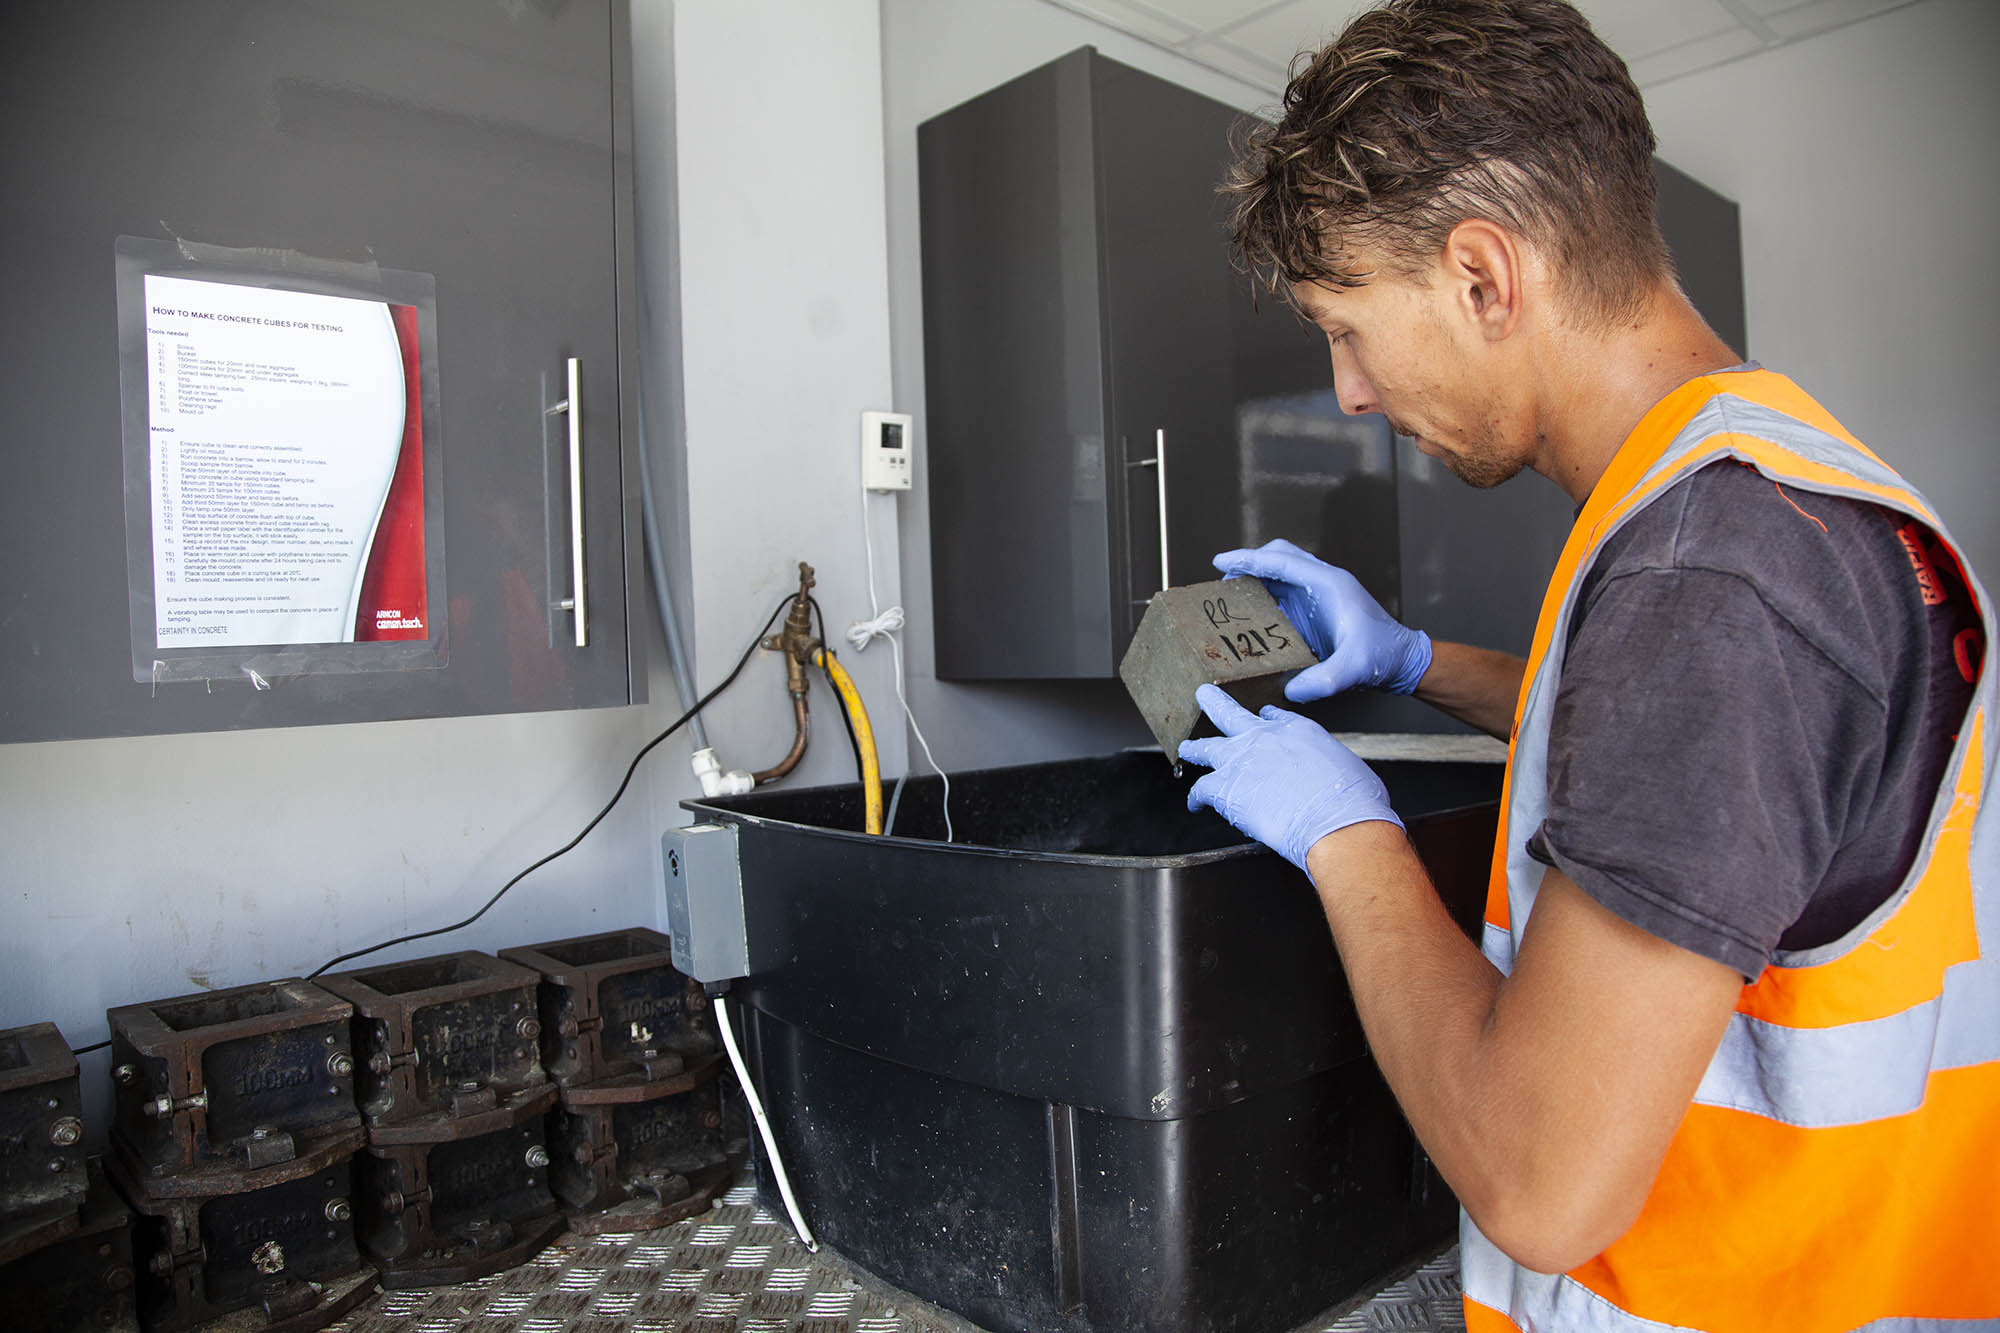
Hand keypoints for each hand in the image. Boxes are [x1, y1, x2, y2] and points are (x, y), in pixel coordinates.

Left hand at [1178, 684, 1401, 870]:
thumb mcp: (1350, 768)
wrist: (1336, 821)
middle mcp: (1265, 737)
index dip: (1265, 719)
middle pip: (1231, 714)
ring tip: (1187, 748)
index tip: (1261, 718)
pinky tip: (1195, 804)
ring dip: (1194, 748)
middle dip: (1214, 702)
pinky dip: (1195, 797)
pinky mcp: (1224, 787)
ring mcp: (1241, 760)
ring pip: (1205, 747)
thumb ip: (1331, 767)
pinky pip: (1200, 789)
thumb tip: (1334, 779)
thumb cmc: (1354, 800)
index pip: (1274, 718)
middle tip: (1203, 695)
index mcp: (1298, 730)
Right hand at [1213, 538, 1431, 701]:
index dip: (1249, 559)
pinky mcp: (1315, 607)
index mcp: (1329, 584)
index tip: (1221, 561)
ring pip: (1280, 571)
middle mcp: (1322, 582)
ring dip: (1254, 578)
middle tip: (1222, 581)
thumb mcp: (1354, 670)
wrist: (1400, 660)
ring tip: (1229, 597)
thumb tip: (1291, 691)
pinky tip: (1250, 615)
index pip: (1281, 560)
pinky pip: (1283, 591)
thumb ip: (1325, 681)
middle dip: (1248, 562)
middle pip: (1279, 556)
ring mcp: (1318, 593)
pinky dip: (1263, 596)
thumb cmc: (1382, 657)